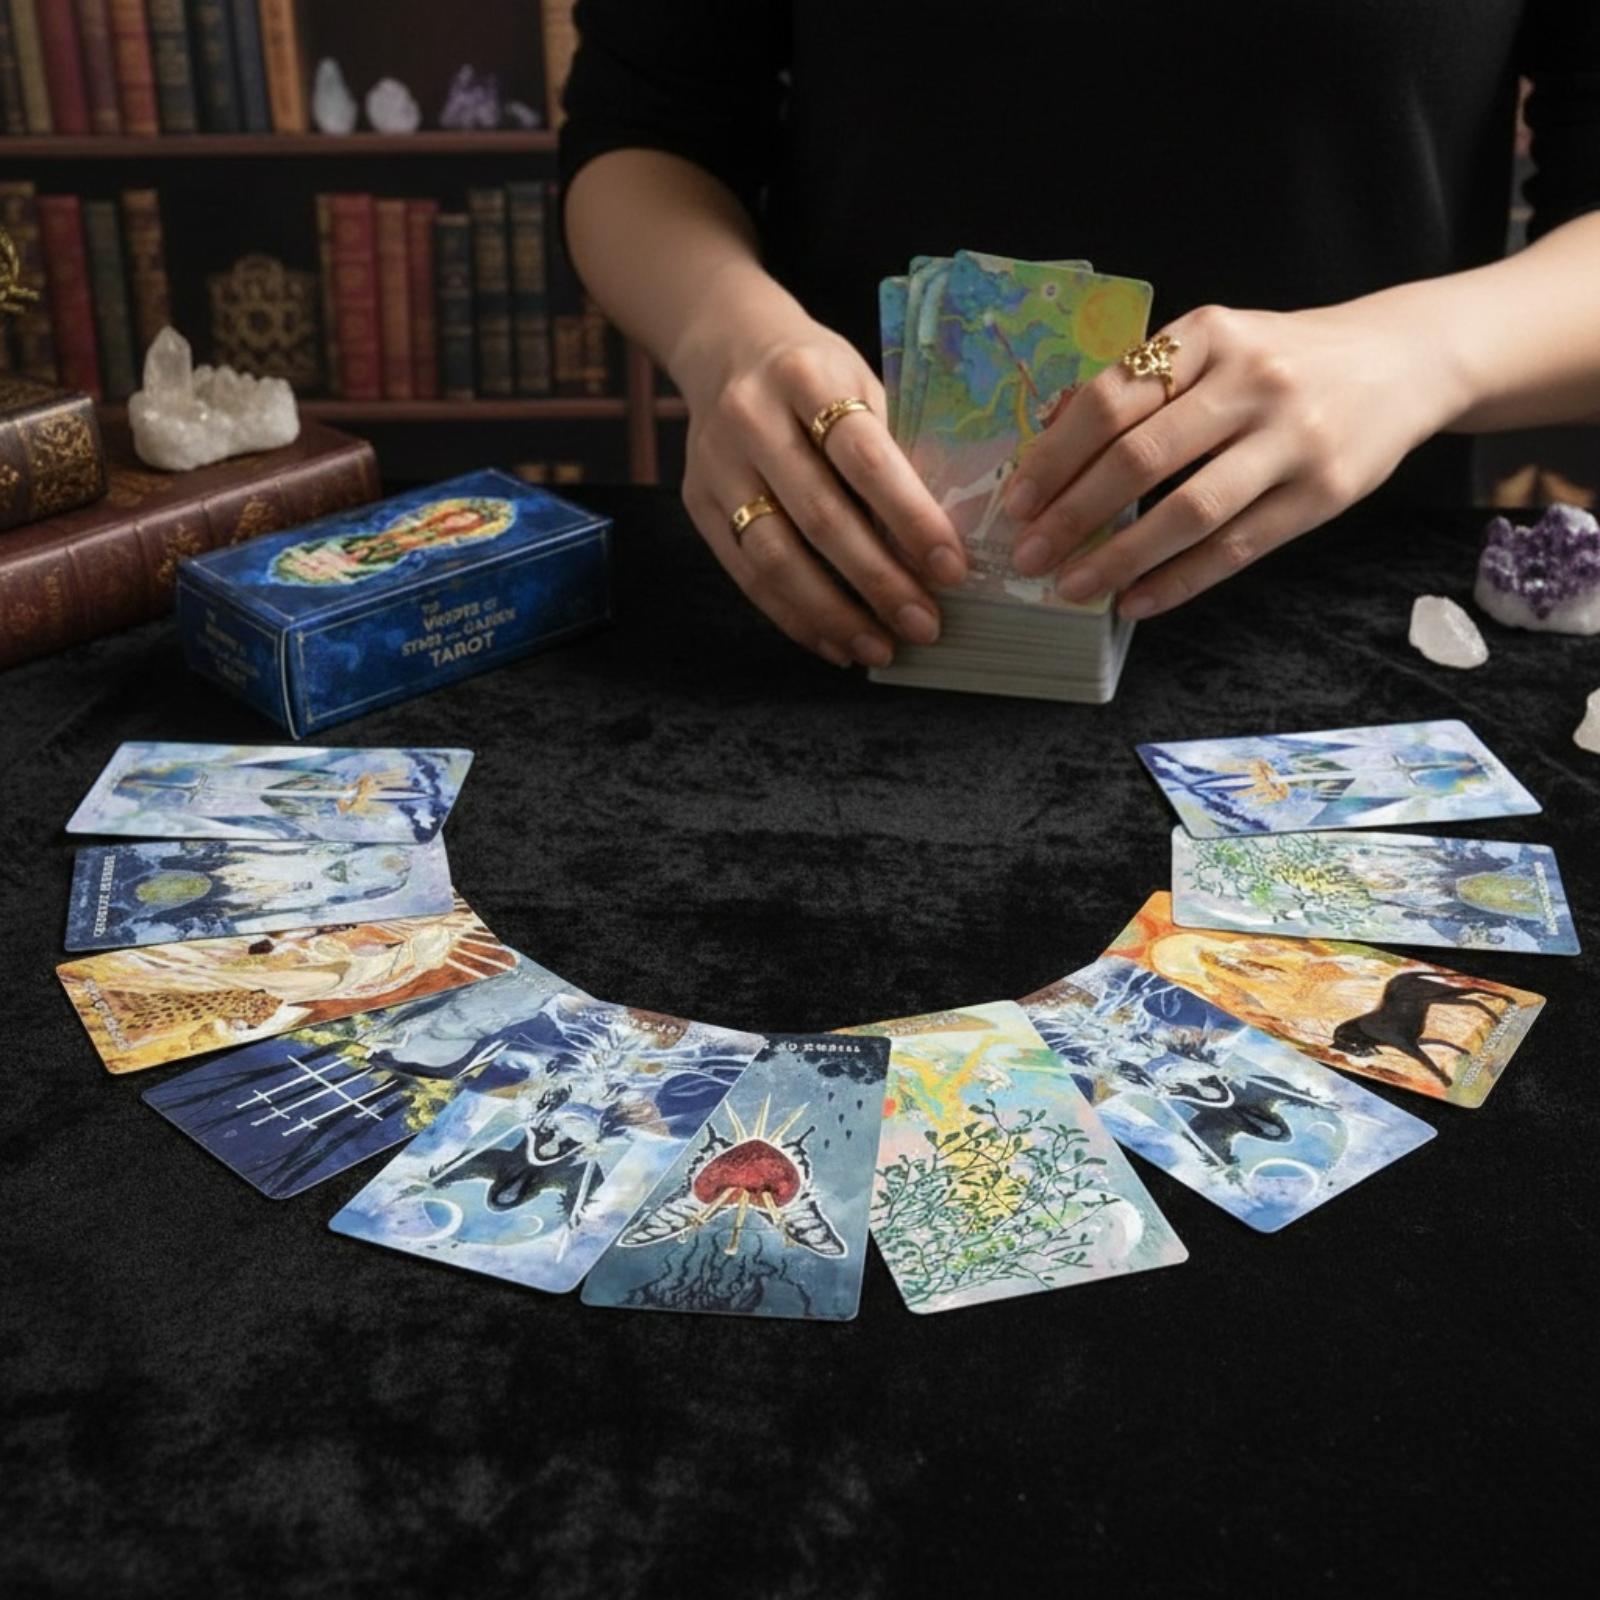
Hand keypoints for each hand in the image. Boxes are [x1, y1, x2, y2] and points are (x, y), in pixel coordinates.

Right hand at [672, 301, 966, 665]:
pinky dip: (795, 616)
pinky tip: (835, 643)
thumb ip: (893, 452)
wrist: (724, 346)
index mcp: (805, 377)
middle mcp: (751, 419)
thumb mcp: (860, 383)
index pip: (866, 458)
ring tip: (882, 647)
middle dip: (878, 580)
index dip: (911, 518)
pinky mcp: (697, 504)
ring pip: (775, 556)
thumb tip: (939, 546)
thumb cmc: (814, 374)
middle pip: (819, 516)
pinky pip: (746, 575)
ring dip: (833, 613)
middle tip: (924, 625)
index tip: (952, 569)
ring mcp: (716, 466)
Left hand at [1001, 299, 1461, 616]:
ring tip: (1072, 588)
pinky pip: (1236, 549)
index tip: (1017, 503)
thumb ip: (1142, 387)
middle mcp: (1251, 381)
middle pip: (1140, 459)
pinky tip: (1134, 601)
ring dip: (1119, 558)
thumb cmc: (1282, 360)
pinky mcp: (1323, 493)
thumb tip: (1048, 441)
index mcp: (1208, 335)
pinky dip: (1178, 581)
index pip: (1111, 400)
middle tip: (1028, 557)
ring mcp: (1292, 438)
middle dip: (1073, 516)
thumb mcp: (1214, 347)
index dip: (1055, 458)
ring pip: (1188, 512)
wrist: (1403, 361)